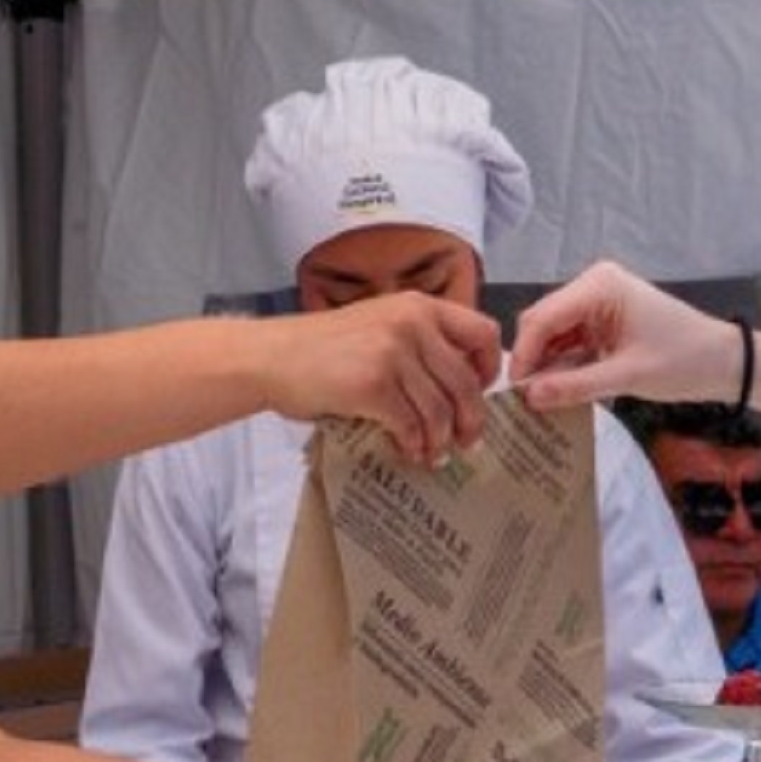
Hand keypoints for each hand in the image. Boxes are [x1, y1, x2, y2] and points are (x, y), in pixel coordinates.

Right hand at [256, 292, 500, 463]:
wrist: (271, 357)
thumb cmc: (323, 349)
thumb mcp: (379, 326)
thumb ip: (419, 345)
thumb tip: (460, 390)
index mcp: (419, 306)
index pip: (483, 333)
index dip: (489, 369)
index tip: (478, 394)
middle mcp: (412, 323)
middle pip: (466, 382)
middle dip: (471, 420)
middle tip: (466, 442)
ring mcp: (393, 352)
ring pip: (441, 410)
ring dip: (440, 440)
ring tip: (433, 455)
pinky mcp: (373, 384)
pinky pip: (411, 425)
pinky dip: (413, 445)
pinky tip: (407, 451)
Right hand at [508, 261, 736, 410]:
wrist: (724, 362)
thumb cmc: (684, 361)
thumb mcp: (627, 376)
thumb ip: (575, 385)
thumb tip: (529, 398)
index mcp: (599, 286)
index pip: (543, 318)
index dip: (525, 355)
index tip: (515, 392)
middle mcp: (592, 286)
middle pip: (541, 323)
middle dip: (533, 360)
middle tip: (525, 401)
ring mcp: (596, 303)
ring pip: (551, 335)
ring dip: (546, 365)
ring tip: (541, 401)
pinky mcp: (601, 321)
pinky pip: (568, 342)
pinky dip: (562, 365)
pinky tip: (561, 391)